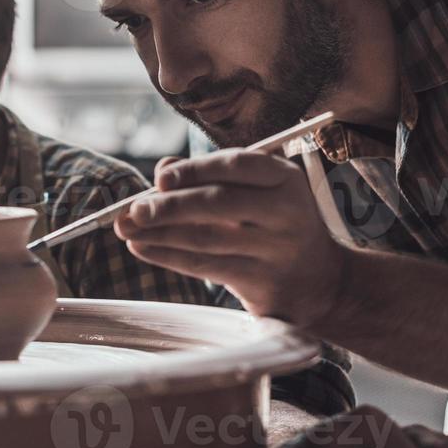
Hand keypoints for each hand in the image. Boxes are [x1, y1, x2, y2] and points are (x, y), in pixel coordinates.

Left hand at [113, 149, 347, 329]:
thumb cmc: (276, 223)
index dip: (196, 170)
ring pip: (206, 239)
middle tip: (133, 209)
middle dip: (169, 206)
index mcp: (286, 179)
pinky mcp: (260, 281)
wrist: (320, 280)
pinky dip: (168, 256)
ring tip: (127, 228)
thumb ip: (213, 175)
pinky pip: (205, 266)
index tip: (160, 177)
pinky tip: (143, 248)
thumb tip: (163, 169)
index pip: (238, 165)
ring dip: (159, 233)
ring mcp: (275, 250)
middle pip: (218, 204)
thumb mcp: (259, 191)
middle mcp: (286, 212)